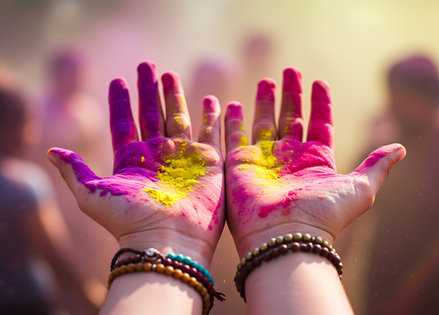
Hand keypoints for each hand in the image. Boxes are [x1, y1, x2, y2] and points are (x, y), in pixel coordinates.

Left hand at [47, 62, 224, 265]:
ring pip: (179, 117)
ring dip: (175, 95)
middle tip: (147, 64)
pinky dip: (211, 116)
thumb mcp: (93, 195)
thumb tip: (52, 150)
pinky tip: (211, 100)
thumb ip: (76, 171)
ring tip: (170, 74)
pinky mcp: (208, 162)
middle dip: (149, 89)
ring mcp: (183, 157)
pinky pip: (210, 132)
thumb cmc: (129, 222)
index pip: (125, 122)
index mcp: (132, 160)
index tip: (117, 80)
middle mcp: (157, 155)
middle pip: (151, 113)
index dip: (121, 101)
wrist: (169, 241)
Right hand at [225, 67, 405, 256]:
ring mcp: (264, 159)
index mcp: (316, 160)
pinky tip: (233, 104)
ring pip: (264, 122)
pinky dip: (233, 121)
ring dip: (265, 101)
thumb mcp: (360, 188)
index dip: (320, 103)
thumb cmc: (324, 215)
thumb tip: (400, 148)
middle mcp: (290, 157)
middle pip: (291, 117)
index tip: (319, 82)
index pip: (319, 123)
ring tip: (267, 80)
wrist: (285, 237)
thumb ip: (377, 165)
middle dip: (291, 94)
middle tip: (290, 70)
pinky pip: (235, 136)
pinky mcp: (239, 164)